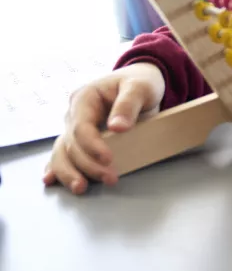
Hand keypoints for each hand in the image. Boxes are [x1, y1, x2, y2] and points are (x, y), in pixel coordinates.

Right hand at [43, 62, 165, 193]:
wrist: (140, 82)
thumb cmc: (140, 82)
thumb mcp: (140, 87)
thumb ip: (128, 104)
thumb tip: (117, 127)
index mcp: (85, 97)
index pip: (81, 127)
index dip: (92, 146)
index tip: (109, 160)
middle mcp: (74, 113)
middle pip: (72, 144)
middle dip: (87, 165)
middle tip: (109, 178)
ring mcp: (75, 126)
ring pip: (62, 152)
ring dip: (69, 172)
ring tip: (80, 188)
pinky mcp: (81, 138)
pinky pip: (64, 154)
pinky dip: (58, 168)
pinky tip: (51, 180)